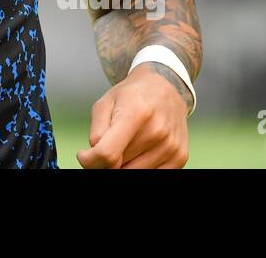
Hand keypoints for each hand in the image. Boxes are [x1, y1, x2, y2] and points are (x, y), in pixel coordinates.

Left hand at [76, 64, 190, 168]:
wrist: (166, 89)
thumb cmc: (131, 96)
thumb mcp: (105, 103)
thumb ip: (97, 131)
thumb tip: (93, 158)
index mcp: (136, 113)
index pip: (108, 153)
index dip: (90, 160)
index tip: (84, 155)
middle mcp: (157, 131)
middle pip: (119, 166)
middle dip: (106, 161)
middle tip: (107, 146)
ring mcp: (171, 146)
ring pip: (133, 174)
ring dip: (123, 165)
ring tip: (125, 145)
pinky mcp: (180, 157)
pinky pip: (152, 176)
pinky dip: (138, 168)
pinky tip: (139, 151)